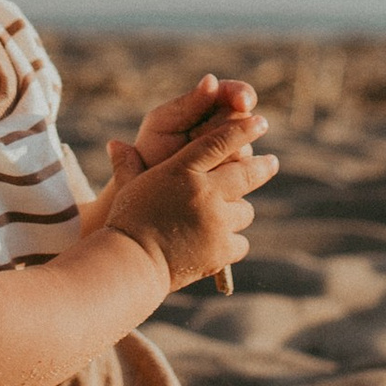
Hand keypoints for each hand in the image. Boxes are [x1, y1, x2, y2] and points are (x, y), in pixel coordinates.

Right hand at [98, 107, 273, 296]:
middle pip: (246, 172)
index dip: (243, 130)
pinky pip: (241, 241)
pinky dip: (231, 242)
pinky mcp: (222, 249)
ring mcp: (216, 221)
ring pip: (245, 211)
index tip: (259, 122)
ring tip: (225, 215)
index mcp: (182, 171)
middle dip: (262, 166)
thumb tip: (114, 143)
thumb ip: (128, 165)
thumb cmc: (127, 222)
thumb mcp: (128, 188)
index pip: (220, 142)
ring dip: (236, 211)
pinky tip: (217, 244)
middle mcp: (204, 192)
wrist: (131, 264)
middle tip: (271, 162)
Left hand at [121, 71, 263, 173]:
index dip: (242, 95)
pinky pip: (245, 173)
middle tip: (193, 137)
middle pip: (244, 120)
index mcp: (210, 106)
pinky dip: (227, 173)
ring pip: (246, 147)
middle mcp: (227, 128)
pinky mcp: (237, 179)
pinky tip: (207, 177)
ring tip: (193, 161)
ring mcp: (234, 154)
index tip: (242, 102)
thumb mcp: (164, 123)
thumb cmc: (152, 150)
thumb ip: (189, 103)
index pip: (237, 93)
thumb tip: (211, 80)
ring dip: (223, 152)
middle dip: (223, 127)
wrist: (146, 191)